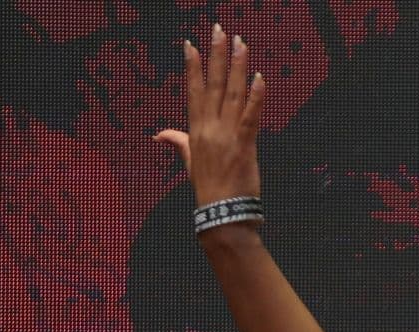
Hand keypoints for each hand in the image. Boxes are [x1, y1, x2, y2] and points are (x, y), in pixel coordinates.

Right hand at [153, 24, 265, 215]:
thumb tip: (158, 134)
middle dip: (217, 55)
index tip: (191, 44)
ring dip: (238, 66)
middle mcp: (209, 128)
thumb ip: (177, 142)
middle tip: (220, 30)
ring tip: (241, 43)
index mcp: (195, 130)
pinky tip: (260, 78)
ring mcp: (227, 135)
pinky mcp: (245, 144)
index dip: (193, 67)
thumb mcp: (188, 162)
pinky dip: (256, 97)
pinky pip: (251, 116)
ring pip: (233, 94)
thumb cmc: (207, 189)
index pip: (194, 91)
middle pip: (214, 84)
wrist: (220, 213)